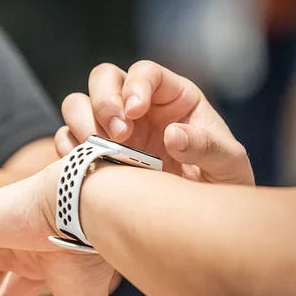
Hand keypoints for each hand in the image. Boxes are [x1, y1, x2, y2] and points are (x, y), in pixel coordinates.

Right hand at [58, 61, 253, 184]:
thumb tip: (173, 134)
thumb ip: (209, 147)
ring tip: (97, 150)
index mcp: (172, 97)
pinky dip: (69, 148)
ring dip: (81, 122)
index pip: (145, 72)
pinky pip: (66, 139)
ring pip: (77, 104)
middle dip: (103, 101)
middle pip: (103, 78)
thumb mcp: (229, 167)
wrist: (196, 223)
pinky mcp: (91, 153)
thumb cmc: (219, 186)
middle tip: (116, 134)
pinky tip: (85, 166)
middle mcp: (136, 106)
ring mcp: (110, 128)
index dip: (135, 85)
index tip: (135, 112)